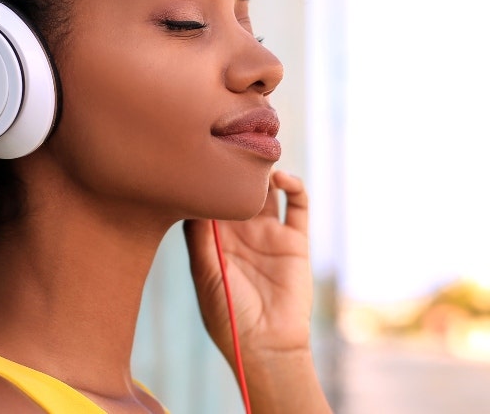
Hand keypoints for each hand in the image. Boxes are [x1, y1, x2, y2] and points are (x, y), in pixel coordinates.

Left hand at [183, 170, 312, 363]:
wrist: (267, 346)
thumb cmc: (228, 316)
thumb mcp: (205, 275)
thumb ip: (199, 237)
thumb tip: (190, 196)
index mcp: (214, 241)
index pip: (208, 199)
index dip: (205, 177)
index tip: (200, 154)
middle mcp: (241, 233)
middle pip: (237, 189)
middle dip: (235, 167)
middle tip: (232, 143)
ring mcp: (269, 234)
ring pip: (267, 191)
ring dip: (263, 173)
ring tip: (257, 159)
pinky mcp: (296, 241)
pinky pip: (299, 205)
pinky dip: (294, 186)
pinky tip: (282, 179)